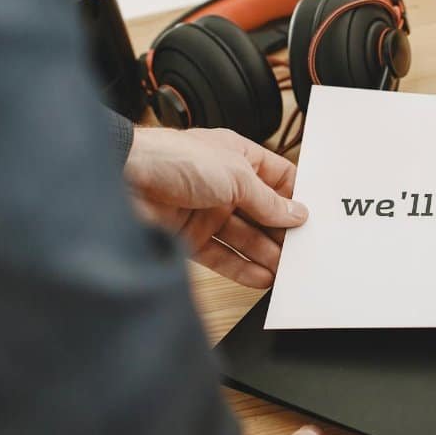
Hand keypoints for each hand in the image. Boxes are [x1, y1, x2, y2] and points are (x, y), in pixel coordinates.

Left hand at [124, 127, 306, 287]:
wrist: (122, 178)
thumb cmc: (173, 158)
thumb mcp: (237, 176)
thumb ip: (268, 200)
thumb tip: (296, 213)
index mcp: (239, 157)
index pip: (278, 177)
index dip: (296, 196)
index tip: (313, 217)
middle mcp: (224, 184)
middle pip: (263, 212)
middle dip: (282, 231)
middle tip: (302, 250)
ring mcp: (207, 211)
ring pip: (245, 238)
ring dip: (266, 254)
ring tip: (286, 270)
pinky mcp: (190, 236)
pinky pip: (223, 256)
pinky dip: (242, 268)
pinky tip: (261, 276)